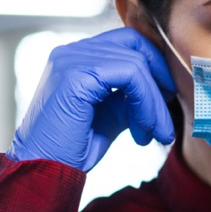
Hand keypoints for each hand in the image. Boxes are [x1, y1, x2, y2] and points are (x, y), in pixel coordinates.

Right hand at [8, 28, 175, 170]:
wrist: (43, 170)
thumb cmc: (73, 148)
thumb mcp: (111, 115)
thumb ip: (131, 96)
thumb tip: (165, 88)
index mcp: (78, 56)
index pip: (128, 41)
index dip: (155, 66)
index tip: (168, 98)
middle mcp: (72, 51)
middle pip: (135, 45)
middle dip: (160, 81)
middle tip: (166, 118)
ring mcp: (71, 59)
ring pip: (136, 63)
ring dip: (155, 103)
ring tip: (157, 134)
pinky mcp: (76, 74)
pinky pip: (130, 75)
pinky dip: (147, 103)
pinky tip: (145, 130)